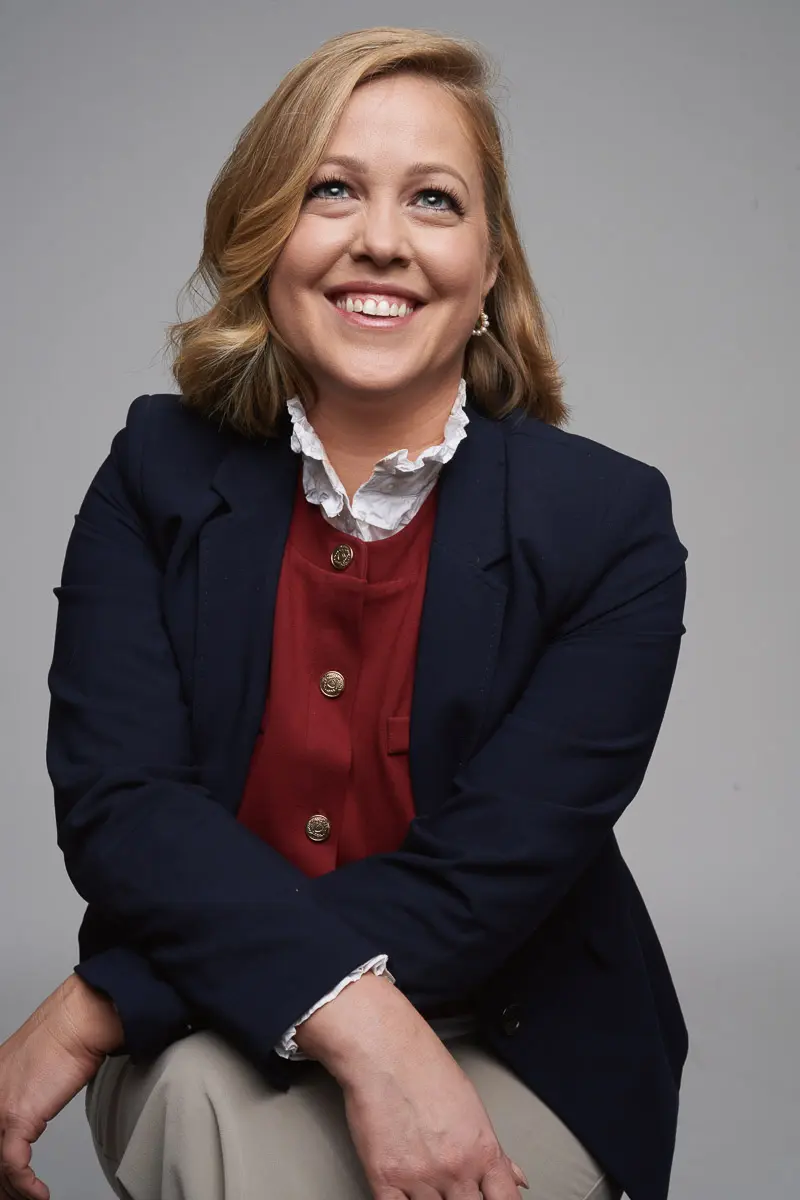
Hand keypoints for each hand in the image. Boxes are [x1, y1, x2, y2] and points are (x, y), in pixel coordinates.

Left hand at [0, 974, 122, 1199]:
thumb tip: (34, 1106)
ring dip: (12, 1190)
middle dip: (0, 1181)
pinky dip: (26, 1186)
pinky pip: (13, 1165)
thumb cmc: (68, 1036)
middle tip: (10, 1196)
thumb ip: (27, 1091)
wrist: (81, 1021)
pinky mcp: (17, 1115)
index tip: (5, 1182)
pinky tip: (38, 1193)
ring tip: (29, 1198)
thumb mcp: (38, 1067)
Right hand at [296, 973, 528, 1198]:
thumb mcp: (472, 1106)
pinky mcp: (384, 1178)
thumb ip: (494, 1151)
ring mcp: (419, 1177)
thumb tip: (516, 1178)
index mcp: (481, 1151)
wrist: (385, 1051)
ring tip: (427, 1176)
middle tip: (454, 1188)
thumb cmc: (426, 1067)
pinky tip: (407, 1194)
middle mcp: (455, 1169)